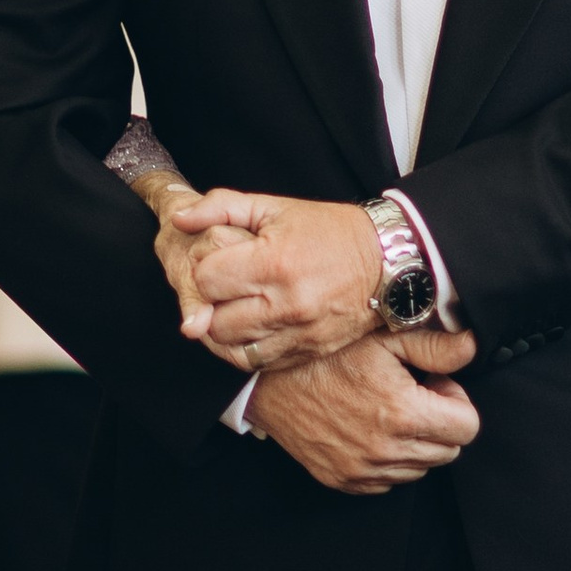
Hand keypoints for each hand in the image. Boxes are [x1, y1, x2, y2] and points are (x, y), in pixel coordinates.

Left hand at [166, 189, 452, 376]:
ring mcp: (298, 333)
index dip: (205, 269)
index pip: (207, 279)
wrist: (390, 261)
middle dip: (210, 303)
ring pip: (231, 348)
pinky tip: (247, 329)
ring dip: (222, 330)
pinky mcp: (307, 351)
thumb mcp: (275, 206)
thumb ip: (221, 207)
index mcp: (274, 262)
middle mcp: (285, 304)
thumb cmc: (331, 231)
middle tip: (222, 288)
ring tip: (231, 309)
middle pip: (214, 321)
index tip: (219, 261)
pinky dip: (244, 349)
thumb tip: (180, 219)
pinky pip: (257, 363)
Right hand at [248, 336, 480, 496]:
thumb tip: (472, 347)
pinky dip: (388, 459)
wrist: (271, 380)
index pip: (468, 427)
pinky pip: (388, 481)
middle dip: (439, 422)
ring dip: (415, 442)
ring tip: (387, 410)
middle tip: (412, 394)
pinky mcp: (345, 480)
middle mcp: (386, 450)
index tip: (432, 385)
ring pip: (420, 468)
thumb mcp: (384, 337)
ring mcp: (364, 470)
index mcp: (403, 414)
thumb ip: (435, 346)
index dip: (456, 401)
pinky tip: (369, 428)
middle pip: (448, 451)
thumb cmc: (327, 354)